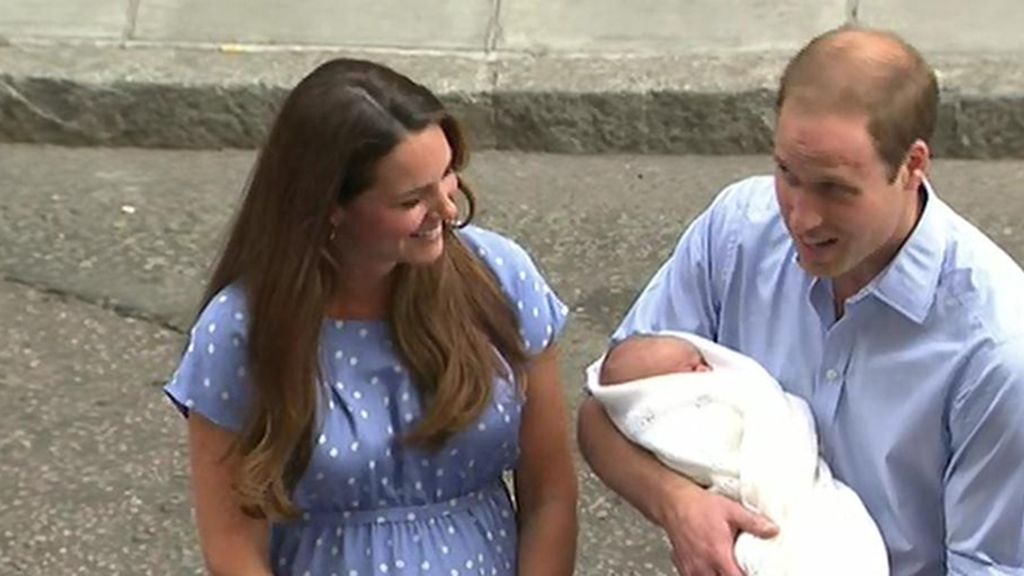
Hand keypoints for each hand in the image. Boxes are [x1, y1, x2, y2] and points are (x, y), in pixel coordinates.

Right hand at [661, 483, 777, 575]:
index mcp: (718, 555)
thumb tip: (772, 530)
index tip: (753, 572)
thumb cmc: (697, 505)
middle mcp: (704, 566)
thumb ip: (753, 522)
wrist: (672, 501)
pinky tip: (710, 570)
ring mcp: (691, 568)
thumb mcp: (730, 510)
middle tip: (739, 569)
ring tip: (726, 570)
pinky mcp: (683, 566)